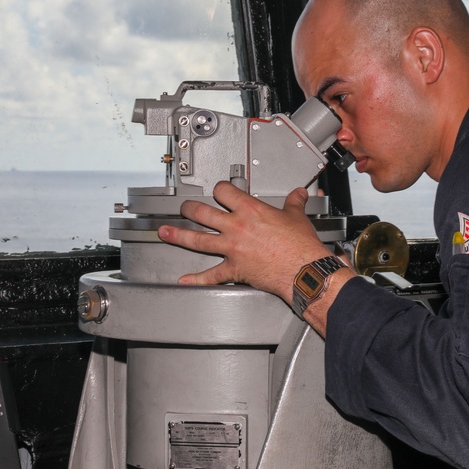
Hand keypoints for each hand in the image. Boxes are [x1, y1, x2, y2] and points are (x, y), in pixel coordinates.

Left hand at [157, 181, 334, 302]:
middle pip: (203, 213)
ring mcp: (232, 248)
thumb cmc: (300, 245)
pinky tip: (185, 279)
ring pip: (198, 239)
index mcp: (250, 210)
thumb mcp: (296, 217)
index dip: (219, 189)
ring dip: (179, 236)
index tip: (218, 190)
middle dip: (189, 209)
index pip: (224, 191)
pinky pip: (211, 274)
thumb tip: (298, 194)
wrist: (303, 269)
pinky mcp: (234, 268)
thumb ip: (294, 203)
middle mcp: (236, 227)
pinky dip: (196, 278)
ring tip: (165, 232)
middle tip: (183, 208)